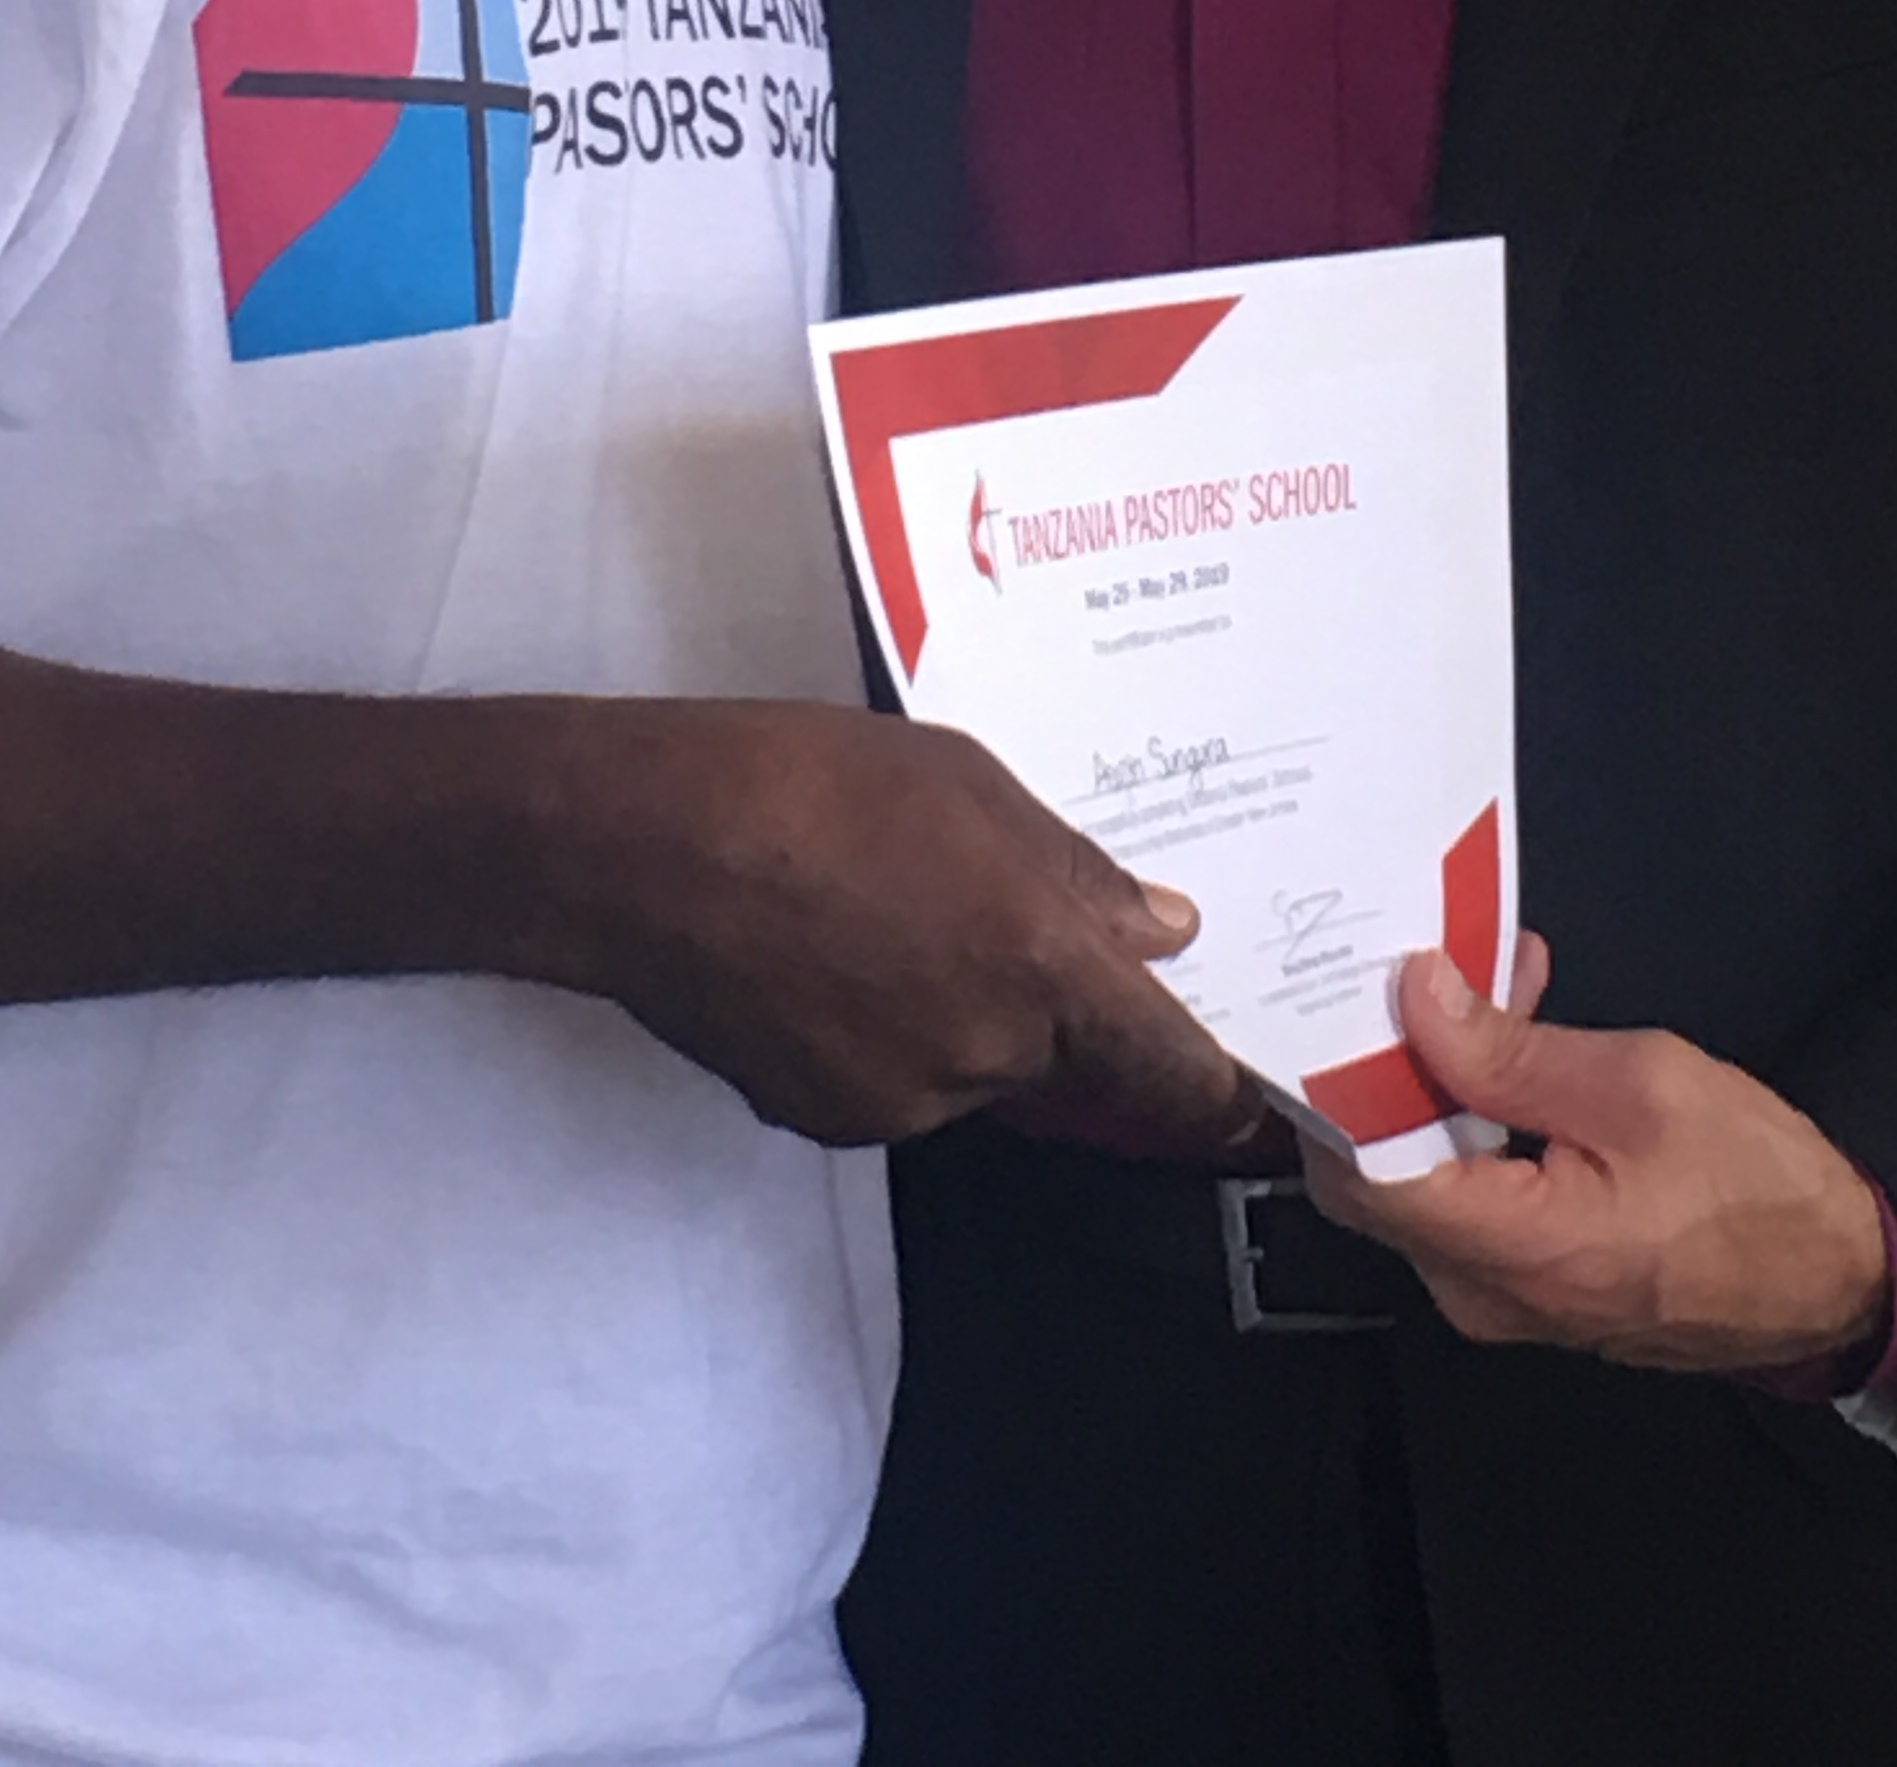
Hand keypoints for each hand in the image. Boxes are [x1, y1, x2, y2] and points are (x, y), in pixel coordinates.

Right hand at [551, 701, 1260, 1156]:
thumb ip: (1074, 868)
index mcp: (1042, 967)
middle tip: (993, 918)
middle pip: (1066, 1063)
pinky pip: (892, 1080)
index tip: (1257, 1104)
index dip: (1222, 1095)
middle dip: (1052, 1008)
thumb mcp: (967, 780)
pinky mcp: (822, 1116)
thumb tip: (1159, 929)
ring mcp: (901, 1100)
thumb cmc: (809, 782)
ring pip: (973, 1068)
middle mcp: (987, 1055)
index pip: (1172, 1074)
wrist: (639, 845)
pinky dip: (883, 1031)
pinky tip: (829, 953)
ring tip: (885, 910)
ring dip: (960, 1012)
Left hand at [1303, 946, 1889, 1375]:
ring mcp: (1504, 1299)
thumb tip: (1415, 997)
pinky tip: (1514, 1046)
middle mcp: (1484, 1295)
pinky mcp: (1529, 1284)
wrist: (1840, 1275)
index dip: (1339, 1079)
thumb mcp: (1639, 1086)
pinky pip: (1464, 1198)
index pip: (1359, 1173)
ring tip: (1494, 985)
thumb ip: (1512, 1050)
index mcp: (1513, 1253)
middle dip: (1391, 1064)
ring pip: (1420, 1179)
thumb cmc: (1755, 1184)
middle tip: (1434, 970)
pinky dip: (1471, 1119)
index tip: (1349, 994)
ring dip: (1437, 1079)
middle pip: (1376, 1175)